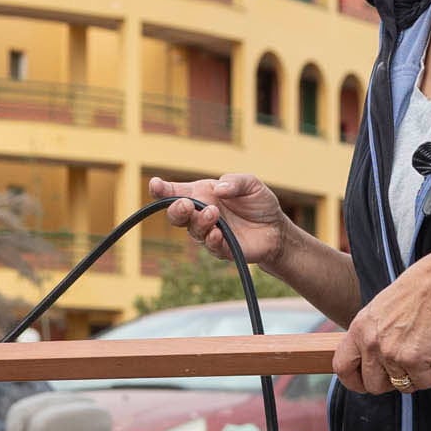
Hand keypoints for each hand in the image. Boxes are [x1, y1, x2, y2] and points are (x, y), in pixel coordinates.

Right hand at [147, 172, 292, 269]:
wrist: (276, 228)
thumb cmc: (258, 203)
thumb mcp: (251, 184)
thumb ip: (236, 181)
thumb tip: (219, 188)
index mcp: (202, 195)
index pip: (176, 192)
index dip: (162, 189)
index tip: (155, 185)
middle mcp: (201, 214)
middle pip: (177, 215)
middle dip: (176, 210)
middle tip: (185, 204)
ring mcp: (209, 233)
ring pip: (193, 231)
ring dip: (200, 222)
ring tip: (213, 213)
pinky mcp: (223, 249)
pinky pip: (211, 246)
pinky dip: (212, 239)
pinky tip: (217, 233)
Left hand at [334, 253, 430, 397]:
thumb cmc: (417, 293)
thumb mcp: (380, 310)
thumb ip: (371, 333)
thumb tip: (372, 358)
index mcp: (359, 328)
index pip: (342, 366)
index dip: (353, 381)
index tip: (365, 384)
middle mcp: (370, 342)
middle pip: (371, 384)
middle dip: (390, 384)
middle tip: (404, 373)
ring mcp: (390, 352)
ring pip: (400, 386)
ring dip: (415, 379)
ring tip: (424, 365)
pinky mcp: (413, 359)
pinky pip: (423, 382)